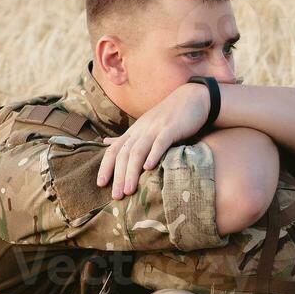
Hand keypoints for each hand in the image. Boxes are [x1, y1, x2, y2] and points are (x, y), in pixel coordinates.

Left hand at [96, 82, 211, 198]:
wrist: (193, 98)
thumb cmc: (168, 116)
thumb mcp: (144, 126)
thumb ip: (126, 138)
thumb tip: (105, 143)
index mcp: (134, 131)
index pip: (114, 150)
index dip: (106, 166)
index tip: (100, 184)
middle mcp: (141, 130)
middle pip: (124, 154)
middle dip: (118, 176)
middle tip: (116, 195)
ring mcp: (155, 128)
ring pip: (138, 151)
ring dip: (132, 171)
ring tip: (129, 190)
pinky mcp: (171, 128)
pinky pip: (160, 142)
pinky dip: (153, 154)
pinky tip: (149, 168)